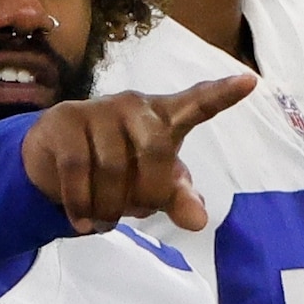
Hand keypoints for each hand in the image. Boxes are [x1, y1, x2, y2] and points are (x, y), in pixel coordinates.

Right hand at [21, 71, 254, 235]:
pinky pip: (78, 169)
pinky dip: (81, 204)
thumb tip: (199, 221)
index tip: (249, 82)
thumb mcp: (152, 186)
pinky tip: (81, 221)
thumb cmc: (117, 168)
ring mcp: (99, 109)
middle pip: (155, 152)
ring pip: (112, 167)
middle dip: (146, 194)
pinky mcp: (66, 120)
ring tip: (103, 221)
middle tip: (136, 213)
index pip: (197, 104)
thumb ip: (177, 198)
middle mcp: (135, 106)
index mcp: (165, 117)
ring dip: (109, 207)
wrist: (55, 158)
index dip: (222, 95)